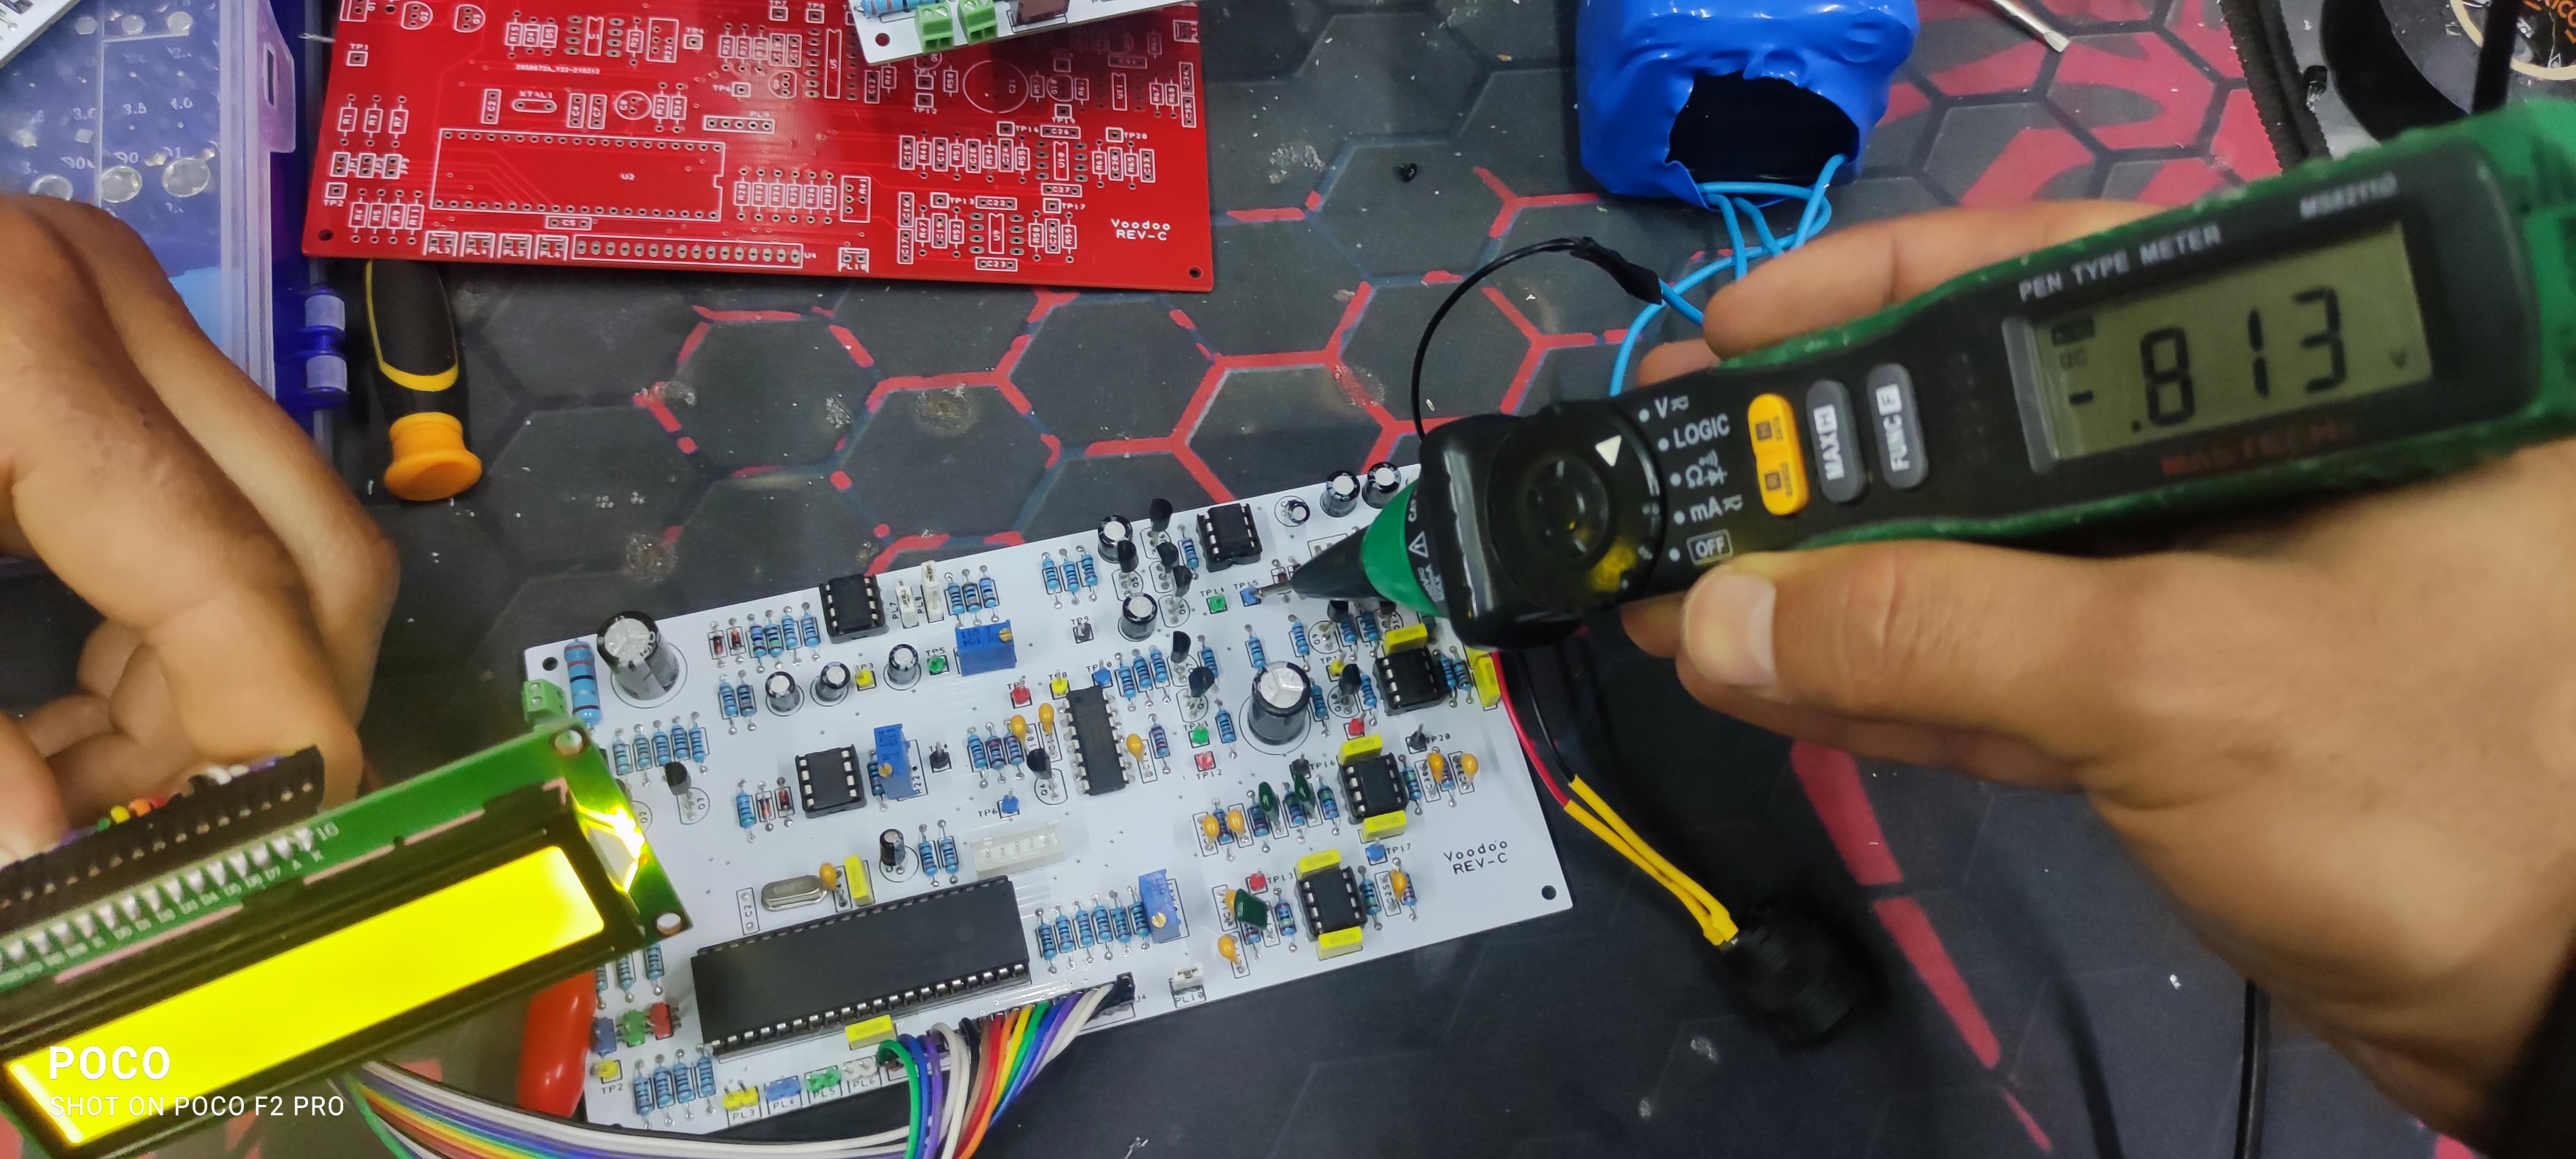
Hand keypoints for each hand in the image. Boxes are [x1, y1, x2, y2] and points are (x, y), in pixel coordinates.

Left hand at [0, 197, 393, 858]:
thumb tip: (44, 854)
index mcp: (25, 354)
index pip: (230, 570)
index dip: (271, 726)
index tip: (277, 842)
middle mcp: (110, 307)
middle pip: (312, 541)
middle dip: (268, 706)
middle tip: (184, 820)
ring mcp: (119, 306)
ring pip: (284, 527)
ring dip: (221, 674)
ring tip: (94, 769)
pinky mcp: (105, 327)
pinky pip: (224, 495)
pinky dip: (182, 615)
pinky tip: (88, 692)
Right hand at [1622, 203, 2575, 1138]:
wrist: (2562, 1011)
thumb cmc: (2412, 793)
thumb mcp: (2162, 679)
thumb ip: (1929, 634)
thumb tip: (1713, 613)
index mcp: (2286, 385)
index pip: (2056, 279)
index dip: (1879, 290)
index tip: (1734, 330)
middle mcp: (2235, 466)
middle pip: (1991, 429)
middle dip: (1821, 459)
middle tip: (1668, 458)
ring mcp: (2198, 594)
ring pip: (1976, 561)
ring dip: (1820, 584)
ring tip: (1668, 579)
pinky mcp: (2165, 713)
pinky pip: (1993, 671)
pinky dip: (1876, 680)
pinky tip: (1748, 670)